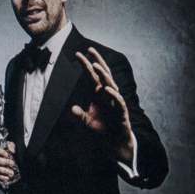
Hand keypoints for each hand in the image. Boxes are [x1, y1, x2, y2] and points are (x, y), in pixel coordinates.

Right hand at [0, 140, 18, 189]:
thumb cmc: (2, 151)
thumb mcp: (6, 146)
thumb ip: (10, 146)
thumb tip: (12, 151)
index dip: (0, 151)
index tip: (7, 155)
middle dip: (4, 162)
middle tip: (12, 164)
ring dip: (3, 171)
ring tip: (11, 173)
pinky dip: (0, 177)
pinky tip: (6, 178)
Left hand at [71, 46, 137, 167]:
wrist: (113, 143)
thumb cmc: (101, 130)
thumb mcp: (86, 122)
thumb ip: (80, 115)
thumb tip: (72, 109)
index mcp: (98, 94)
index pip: (91, 76)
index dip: (85, 65)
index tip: (77, 54)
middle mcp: (107, 95)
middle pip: (103, 74)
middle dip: (97, 61)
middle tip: (90, 49)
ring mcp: (115, 102)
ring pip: (110, 84)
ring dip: (103, 75)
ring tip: (95, 65)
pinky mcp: (121, 112)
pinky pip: (118, 101)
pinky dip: (113, 94)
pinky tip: (106, 88)